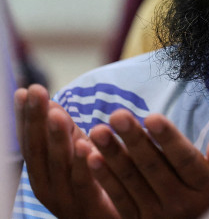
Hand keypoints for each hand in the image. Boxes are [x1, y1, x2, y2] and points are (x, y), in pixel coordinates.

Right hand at [14, 84, 119, 218]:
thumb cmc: (94, 186)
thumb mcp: (78, 155)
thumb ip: (66, 133)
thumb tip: (49, 102)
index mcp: (41, 174)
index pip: (29, 142)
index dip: (25, 117)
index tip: (24, 90)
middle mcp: (47, 187)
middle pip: (39, 150)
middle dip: (37, 120)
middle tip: (36, 91)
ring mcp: (66, 199)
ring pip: (59, 166)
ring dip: (57, 138)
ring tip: (57, 114)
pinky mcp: (90, 206)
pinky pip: (85, 183)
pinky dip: (84, 164)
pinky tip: (86, 145)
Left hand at [84, 109, 208, 218]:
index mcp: (206, 188)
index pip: (184, 159)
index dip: (168, 139)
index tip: (152, 117)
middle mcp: (180, 203)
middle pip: (153, 168)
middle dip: (133, 140)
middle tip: (116, 115)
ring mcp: (157, 216)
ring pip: (132, 182)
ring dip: (112, 156)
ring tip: (98, 131)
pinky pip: (119, 199)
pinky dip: (104, 179)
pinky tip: (92, 158)